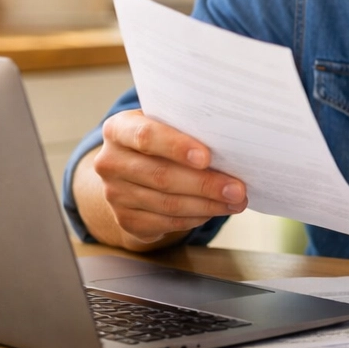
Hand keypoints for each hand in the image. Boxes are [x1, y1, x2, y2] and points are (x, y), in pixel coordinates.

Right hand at [91, 109, 246, 246]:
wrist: (132, 168)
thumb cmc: (161, 139)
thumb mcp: (167, 125)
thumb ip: (188, 129)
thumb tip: (232, 144)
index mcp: (118, 129)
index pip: (146, 136)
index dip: (176, 147)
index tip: (206, 157)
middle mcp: (110, 162)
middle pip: (161, 176)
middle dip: (205, 184)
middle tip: (238, 189)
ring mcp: (114, 194)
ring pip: (167, 203)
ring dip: (207, 205)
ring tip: (236, 202)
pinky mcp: (125, 219)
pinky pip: (166, 222)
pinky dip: (195, 218)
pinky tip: (215, 211)